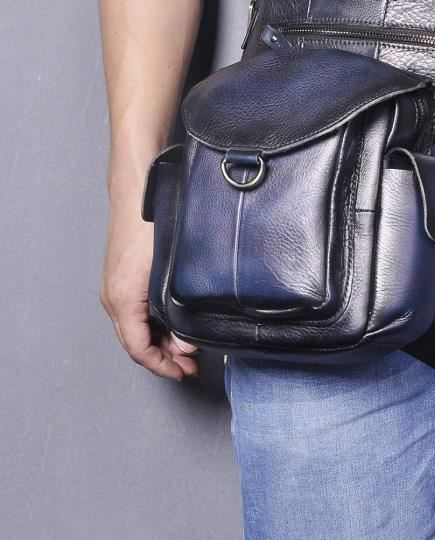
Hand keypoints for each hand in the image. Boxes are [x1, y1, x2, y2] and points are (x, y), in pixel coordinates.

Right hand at [100, 212, 198, 379]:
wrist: (138, 193)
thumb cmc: (152, 226)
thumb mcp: (170, 276)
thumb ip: (178, 314)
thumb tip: (184, 344)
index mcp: (123, 300)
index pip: (138, 349)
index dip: (162, 366)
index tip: (183, 372)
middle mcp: (113, 297)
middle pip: (136, 342)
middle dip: (163, 357)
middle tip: (190, 364)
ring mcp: (116, 287)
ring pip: (136, 327)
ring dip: (160, 341)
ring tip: (186, 347)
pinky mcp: (123, 278)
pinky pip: (136, 312)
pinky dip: (154, 324)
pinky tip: (174, 323)